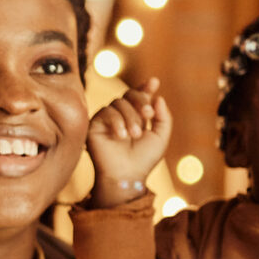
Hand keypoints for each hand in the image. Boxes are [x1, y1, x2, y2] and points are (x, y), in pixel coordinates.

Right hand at [87, 78, 170, 207]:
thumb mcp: (161, 137)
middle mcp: (122, 115)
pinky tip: (121, 136)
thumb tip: (158, 97)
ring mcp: (107, 119)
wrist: (126, 176)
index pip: (140, 95)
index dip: (146, 87)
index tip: (154, 82)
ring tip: (135, 135)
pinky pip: (105, 112)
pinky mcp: (94, 124)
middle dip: (141, 101)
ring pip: (118, 103)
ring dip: (130, 117)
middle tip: (148, 115)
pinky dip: (116, 121)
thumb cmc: (144, 160)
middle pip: (129, 94)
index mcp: (137, 116)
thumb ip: (164, 117)